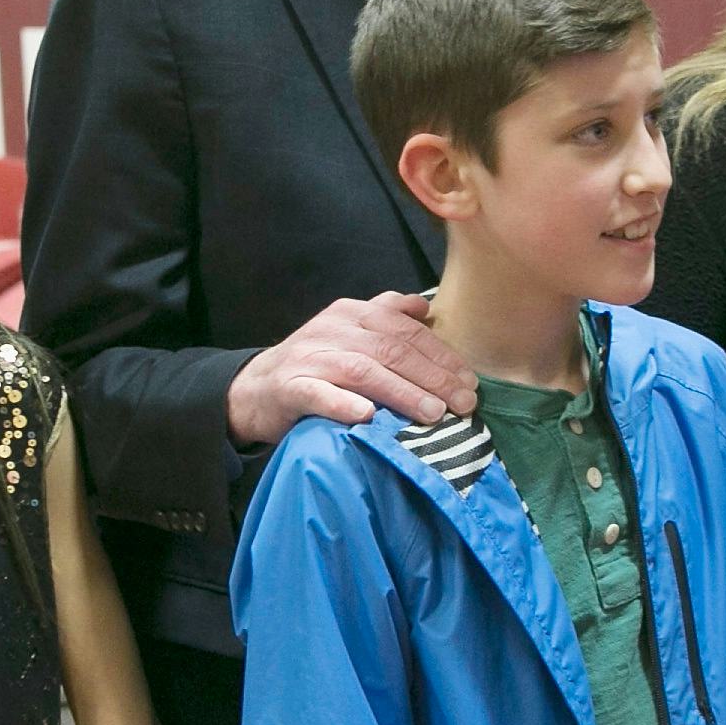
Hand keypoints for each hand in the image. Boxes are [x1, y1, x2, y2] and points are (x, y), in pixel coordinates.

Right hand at [226, 291, 475, 444]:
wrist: (255, 388)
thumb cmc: (315, 364)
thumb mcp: (349, 331)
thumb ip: (385, 316)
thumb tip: (425, 308)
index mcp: (352, 313)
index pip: (405, 330)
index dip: (441, 355)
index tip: (469, 380)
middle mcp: (332, 330)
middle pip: (391, 350)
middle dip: (433, 376)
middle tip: (464, 402)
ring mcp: (309, 358)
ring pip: (363, 371)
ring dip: (402, 392)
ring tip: (433, 413)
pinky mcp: (289, 388)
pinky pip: (318, 395)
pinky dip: (343, 404)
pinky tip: (368, 417)